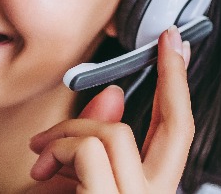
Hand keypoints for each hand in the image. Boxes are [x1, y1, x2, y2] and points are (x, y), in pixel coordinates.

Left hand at [29, 27, 193, 192]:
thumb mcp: (66, 177)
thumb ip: (92, 142)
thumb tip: (114, 95)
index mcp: (147, 189)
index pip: (177, 134)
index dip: (180, 86)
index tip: (174, 44)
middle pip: (178, 128)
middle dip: (171, 77)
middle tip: (163, 42)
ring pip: (115, 133)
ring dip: (69, 132)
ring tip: (42, 157)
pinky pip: (88, 149)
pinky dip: (58, 148)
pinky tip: (40, 171)